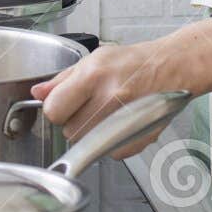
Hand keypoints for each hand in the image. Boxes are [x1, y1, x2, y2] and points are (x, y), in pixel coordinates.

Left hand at [31, 19, 211, 158]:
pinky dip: (110, 142)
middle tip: (90, 105)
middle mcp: (109, 99)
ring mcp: (125, 122)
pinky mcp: (137, 140)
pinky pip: (108, 153)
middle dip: (74, 120)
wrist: (173, 68)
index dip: (56, 108)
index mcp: (94, 76)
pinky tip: (120, 123)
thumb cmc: (135, 62)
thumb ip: (63, 79)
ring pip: (86, 144)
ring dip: (91, 133)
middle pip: (69, 131)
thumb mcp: (95, 59)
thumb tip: (38, 93)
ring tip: (106, 113)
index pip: (53, 110)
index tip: (64, 104)